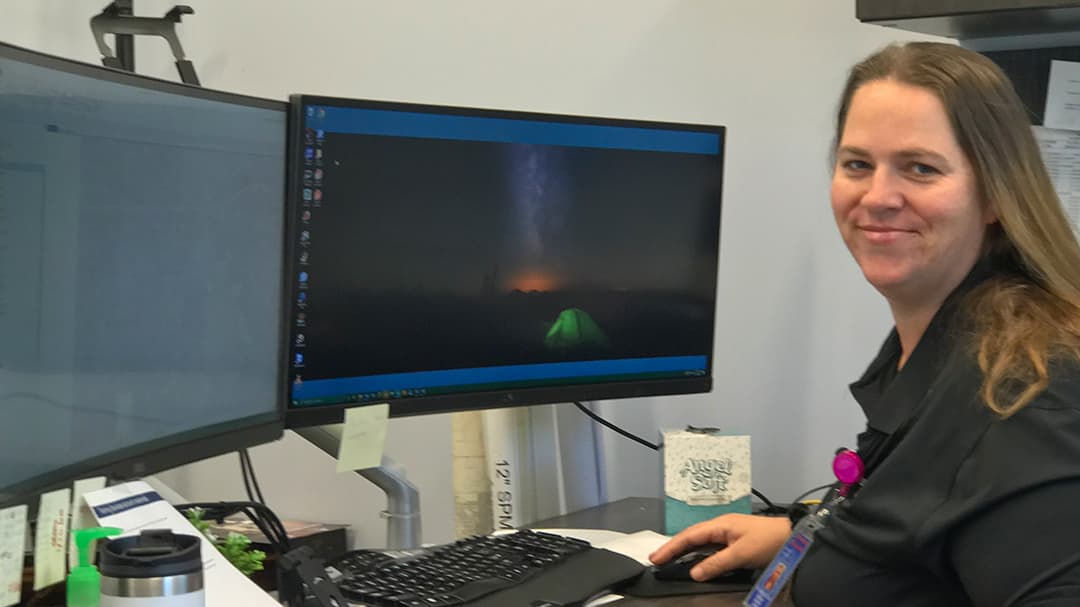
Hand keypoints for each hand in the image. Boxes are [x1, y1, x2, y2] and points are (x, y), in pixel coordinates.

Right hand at [649, 514, 790, 580]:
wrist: (793, 537)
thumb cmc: (768, 540)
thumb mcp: (741, 554)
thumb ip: (717, 563)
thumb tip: (694, 572)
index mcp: (720, 524)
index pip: (689, 536)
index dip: (671, 547)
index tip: (656, 557)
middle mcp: (721, 526)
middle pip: (691, 537)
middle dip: (673, 547)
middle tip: (656, 559)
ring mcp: (728, 533)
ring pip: (700, 542)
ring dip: (684, 550)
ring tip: (670, 560)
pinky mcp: (735, 541)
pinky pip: (711, 547)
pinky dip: (698, 554)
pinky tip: (694, 561)